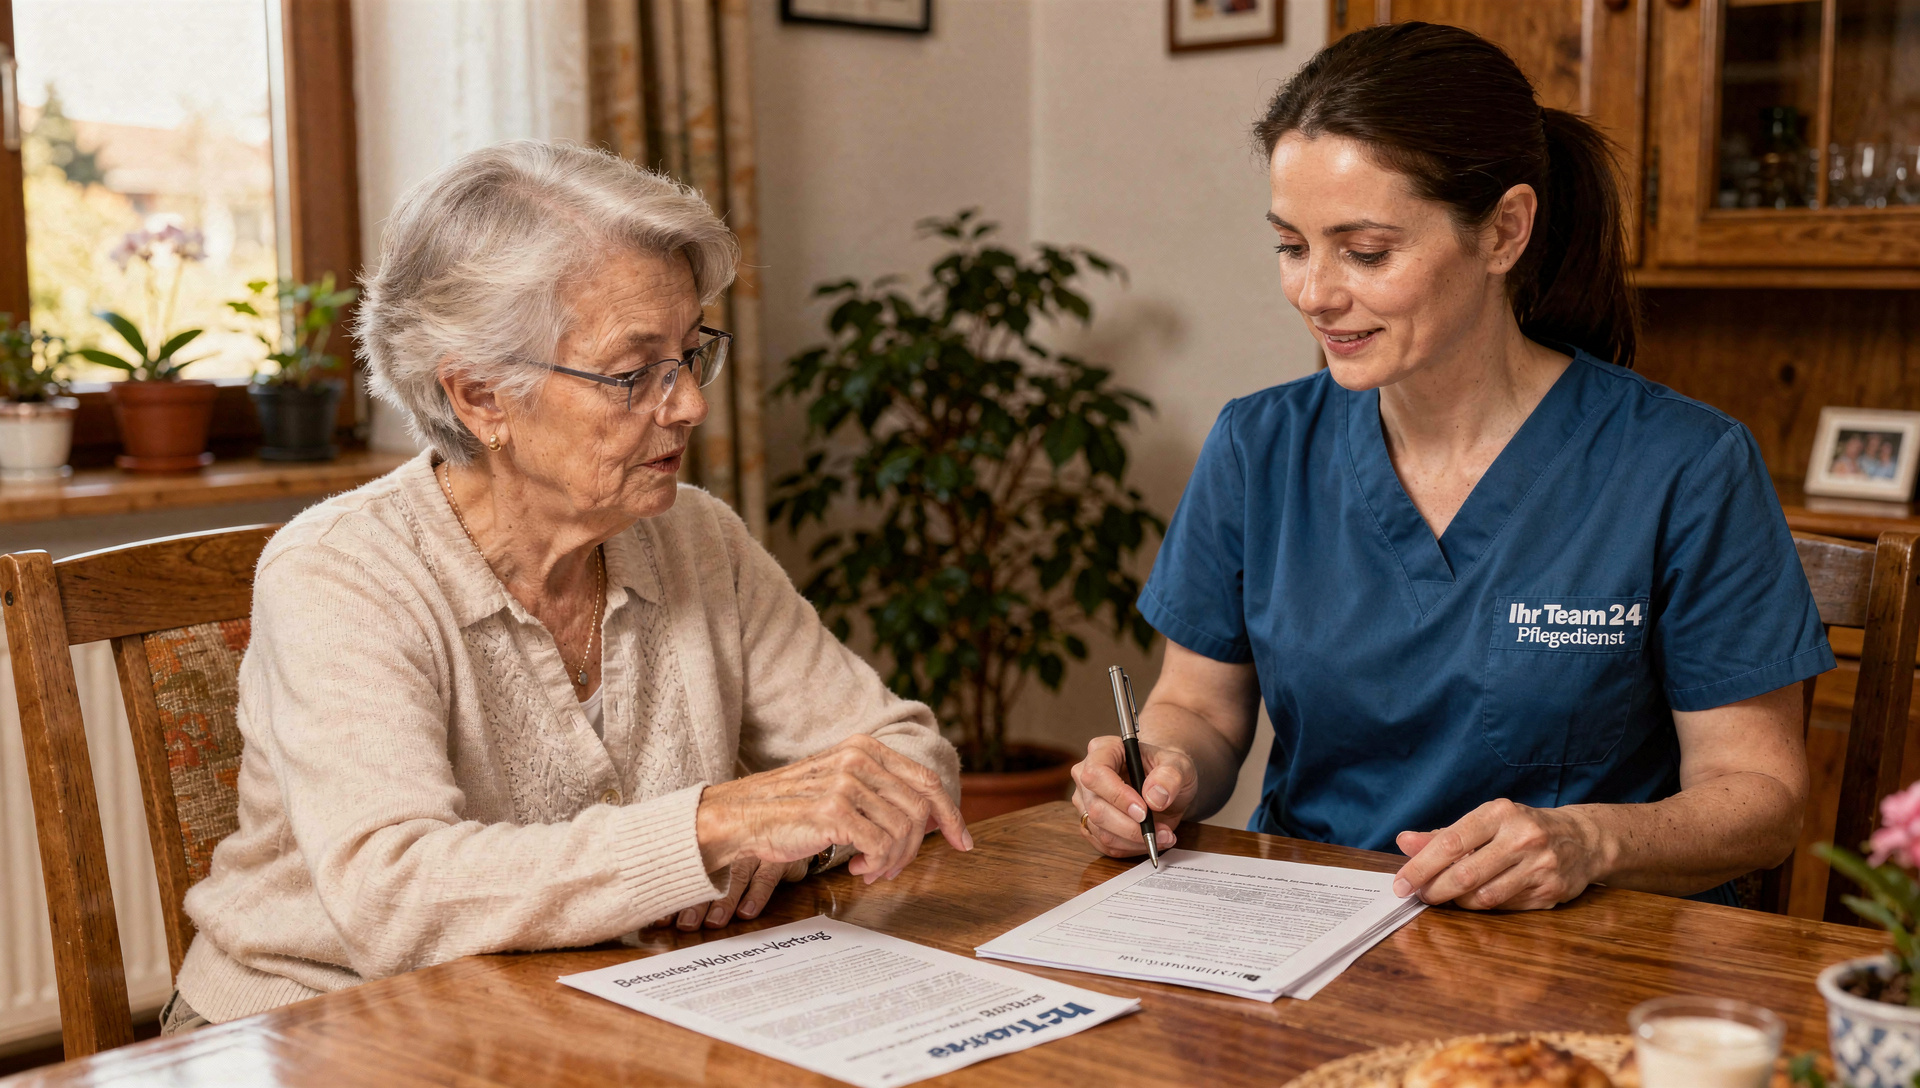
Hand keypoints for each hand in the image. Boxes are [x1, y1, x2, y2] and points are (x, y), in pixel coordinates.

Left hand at [649, 856, 810, 930]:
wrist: (793, 825)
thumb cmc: (753, 847)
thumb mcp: (729, 854)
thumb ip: (704, 873)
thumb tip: (668, 904)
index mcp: (715, 847)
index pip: (692, 874)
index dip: (677, 896)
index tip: (662, 919)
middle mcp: (733, 848)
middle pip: (711, 878)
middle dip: (697, 903)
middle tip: (686, 924)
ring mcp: (756, 852)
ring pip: (737, 879)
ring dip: (725, 902)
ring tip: (714, 922)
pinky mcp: (778, 860)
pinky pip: (766, 878)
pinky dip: (756, 896)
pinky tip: (747, 912)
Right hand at [696, 734, 971, 883]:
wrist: (742, 817)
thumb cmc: (792, 808)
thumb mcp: (841, 786)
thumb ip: (882, 792)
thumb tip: (932, 817)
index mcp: (864, 748)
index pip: (926, 781)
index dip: (950, 814)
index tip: (963, 841)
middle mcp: (858, 759)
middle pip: (919, 810)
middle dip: (914, 848)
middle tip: (892, 869)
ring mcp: (846, 783)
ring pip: (903, 831)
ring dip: (893, 860)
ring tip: (872, 870)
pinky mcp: (833, 811)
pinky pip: (881, 846)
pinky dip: (877, 865)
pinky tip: (859, 870)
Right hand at [1070, 735, 1195, 857]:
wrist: (1164, 785)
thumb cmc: (1167, 770)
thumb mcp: (1179, 765)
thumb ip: (1170, 776)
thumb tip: (1154, 797)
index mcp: (1103, 750)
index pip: (1096, 774)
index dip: (1118, 796)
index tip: (1144, 811)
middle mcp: (1085, 774)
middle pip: (1096, 808)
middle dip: (1131, 826)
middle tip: (1162, 830)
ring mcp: (1085, 801)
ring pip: (1100, 831)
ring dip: (1134, 840)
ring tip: (1163, 836)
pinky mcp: (1090, 823)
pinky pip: (1105, 844)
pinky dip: (1130, 848)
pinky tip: (1150, 840)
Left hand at [1392, 799, 1605, 910]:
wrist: (1583, 840)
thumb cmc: (1522, 828)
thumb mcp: (1486, 821)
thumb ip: (1443, 835)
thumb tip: (1404, 842)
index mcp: (1500, 813)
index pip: (1451, 842)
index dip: (1421, 866)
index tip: (1401, 883)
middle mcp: (1522, 838)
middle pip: (1465, 874)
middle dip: (1433, 889)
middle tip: (1418, 895)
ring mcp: (1540, 866)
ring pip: (1483, 897)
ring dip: (1456, 901)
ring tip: (1445, 896)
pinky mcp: (1550, 892)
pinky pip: (1504, 908)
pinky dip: (1483, 907)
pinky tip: (1475, 898)